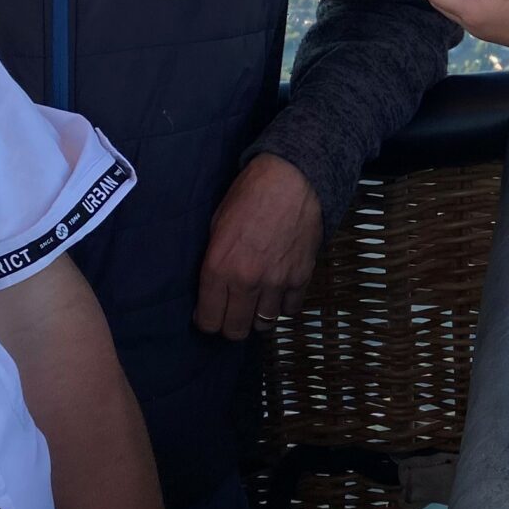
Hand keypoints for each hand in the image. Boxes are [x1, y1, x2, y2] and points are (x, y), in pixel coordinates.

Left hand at [194, 154, 325, 337]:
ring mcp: (277, 282)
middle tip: (231, 312)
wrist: (292, 178)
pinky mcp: (301, 277)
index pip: (208, 321)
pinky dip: (283, 305)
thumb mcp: (216, 225)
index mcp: (219, 268)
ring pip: (264, 324)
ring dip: (257, 316)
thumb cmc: (248, 195)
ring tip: (256, 301)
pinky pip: (291, 309)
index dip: (206, 321)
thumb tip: (211, 289)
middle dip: (230, 325)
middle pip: (236, 330)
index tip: (209, 314)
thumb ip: (214, 262)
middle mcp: (247, 282)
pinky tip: (279, 291)